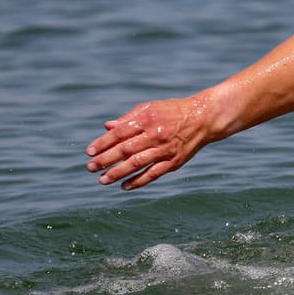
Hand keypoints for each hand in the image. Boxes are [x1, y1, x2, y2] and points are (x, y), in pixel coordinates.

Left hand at [85, 96, 216, 189]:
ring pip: (137, 163)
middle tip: (90, 168)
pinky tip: (125, 186)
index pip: (119, 133)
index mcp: (147, 119)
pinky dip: (138, 181)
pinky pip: (153, 174)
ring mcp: (165, 149)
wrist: (204, 118)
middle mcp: (155, 134)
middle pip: (125, 150)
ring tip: (102, 180)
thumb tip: (107, 127)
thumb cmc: (173, 111)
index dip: (103, 143)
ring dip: (118, 173)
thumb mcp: (150, 108)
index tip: (89, 152)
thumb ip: (128, 118)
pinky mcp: (174, 162)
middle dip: (105, 160)